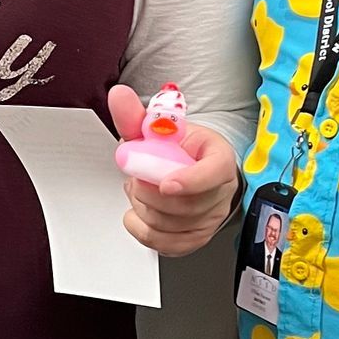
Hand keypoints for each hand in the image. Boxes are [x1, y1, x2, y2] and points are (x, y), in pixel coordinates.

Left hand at [108, 84, 238, 255]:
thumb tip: (118, 95)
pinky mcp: (195, 238)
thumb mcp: (156, 128)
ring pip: (171, 224)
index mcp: (218, 157)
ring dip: (143, 207)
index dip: (190, 181)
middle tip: (137, 176)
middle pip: (186, 204)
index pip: (214, 172)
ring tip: (140, 189)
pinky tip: (137, 212)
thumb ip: (134, 115)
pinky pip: (165, 243)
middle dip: (148, 191)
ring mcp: (210, 217)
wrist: (186, 167)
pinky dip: (142, 228)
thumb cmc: (176, 149)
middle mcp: (221, 191)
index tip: (165, 183)